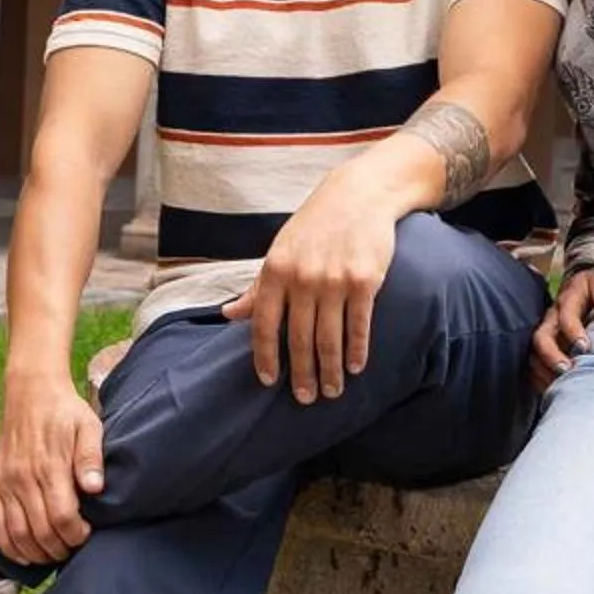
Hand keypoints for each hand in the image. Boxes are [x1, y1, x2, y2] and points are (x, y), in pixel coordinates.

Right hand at [0, 372, 103, 567]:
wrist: (30, 390)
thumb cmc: (65, 410)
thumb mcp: (88, 425)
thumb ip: (91, 458)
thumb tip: (95, 488)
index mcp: (49, 466)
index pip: (62, 516)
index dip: (76, 534)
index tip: (87, 534)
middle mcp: (23, 478)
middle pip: (40, 530)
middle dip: (60, 548)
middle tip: (73, 548)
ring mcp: (6, 483)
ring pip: (17, 534)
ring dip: (36, 552)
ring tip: (54, 554)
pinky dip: (8, 546)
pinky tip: (25, 554)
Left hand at [222, 174, 399, 404]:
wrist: (359, 195)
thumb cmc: (315, 226)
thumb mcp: (280, 251)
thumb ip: (258, 288)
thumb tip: (228, 314)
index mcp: (275, 271)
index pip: (264, 326)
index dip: (266, 357)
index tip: (269, 382)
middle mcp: (302, 278)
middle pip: (300, 339)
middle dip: (302, 374)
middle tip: (305, 398)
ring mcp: (334, 280)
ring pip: (330, 338)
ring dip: (330, 371)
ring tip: (332, 392)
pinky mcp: (365, 280)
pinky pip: (358, 325)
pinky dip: (357, 350)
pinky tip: (355, 367)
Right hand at [528, 268, 593, 390]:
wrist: (579, 288)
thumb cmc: (592, 289)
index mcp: (565, 302)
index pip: (566, 316)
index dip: (573, 332)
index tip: (585, 348)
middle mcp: (550, 320)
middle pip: (542, 338)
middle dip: (552, 357)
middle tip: (566, 371)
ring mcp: (544, 335)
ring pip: (534, 355)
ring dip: (545, 372)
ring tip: (561, 386)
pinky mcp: (542, 349)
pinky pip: (534, 367)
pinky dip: (541, 380)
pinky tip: (554, 391)